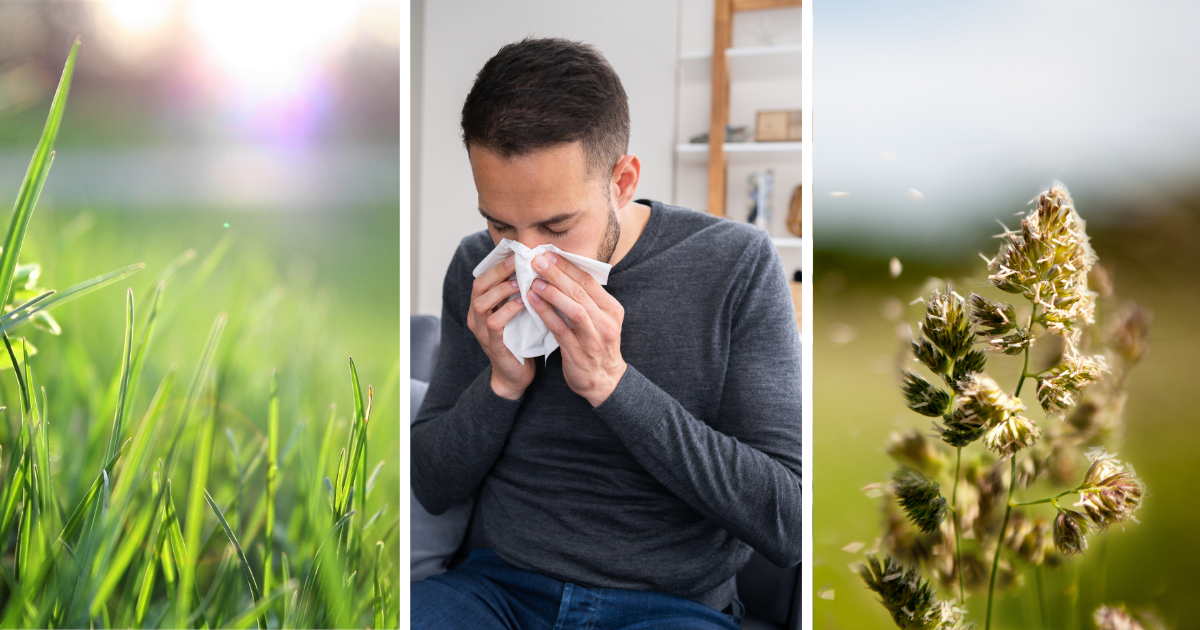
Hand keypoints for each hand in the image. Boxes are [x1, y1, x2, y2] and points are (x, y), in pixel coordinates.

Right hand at [466, 254, 533, 398]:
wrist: (516, 375)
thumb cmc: (520, 340)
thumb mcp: (517, 313)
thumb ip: (518, 294)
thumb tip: (535, 267)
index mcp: (481, 306)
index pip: (482, 278)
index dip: (497, 264)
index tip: (514, 251)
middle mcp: (476, 317)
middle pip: (478, 286)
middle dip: (498, 271)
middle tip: (518, 261)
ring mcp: (481, 331)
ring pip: (482, 303)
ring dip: (502, 290)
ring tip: (521, 281)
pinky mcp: (492, 344)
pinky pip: (494, 323)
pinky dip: (508, 310)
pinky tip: (524, 303)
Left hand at [526, 252, 626, 406]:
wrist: (604, 381)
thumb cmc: (596, 346)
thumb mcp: (599, 320)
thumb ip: (586, 300)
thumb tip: (562, 274)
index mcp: (612, 309)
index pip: (590, 281)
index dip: (568, 266)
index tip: (550, 254)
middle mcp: (606, 322)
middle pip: (580, 291)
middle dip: (557, 274)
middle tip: (538, 260)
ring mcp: (594, 338)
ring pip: (573, 309)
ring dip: (552, 292)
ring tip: (533, 280)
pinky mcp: (579, 352)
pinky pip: (560, 329)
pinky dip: (546, 313)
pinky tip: (532, 302)